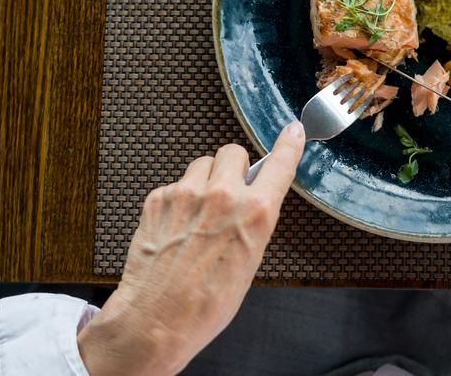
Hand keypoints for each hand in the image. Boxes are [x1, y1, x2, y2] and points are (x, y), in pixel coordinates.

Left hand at [77, 122, 305, 374]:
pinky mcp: (158, 198)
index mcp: (255, 212)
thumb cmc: (206, 302)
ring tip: (199, 214)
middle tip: (228, 191)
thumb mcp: (251, 260)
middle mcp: (222, 195)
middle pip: (232, 152)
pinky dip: (178, 200)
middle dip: (233, 168)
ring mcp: (186, 194)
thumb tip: (254, 198)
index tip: (293, 132)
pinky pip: (174, 184)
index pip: (280, 163)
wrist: (157, 319)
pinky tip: (177, 227)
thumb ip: (254, 219)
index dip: (288, 145)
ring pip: (201, 164)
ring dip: (204, 180)